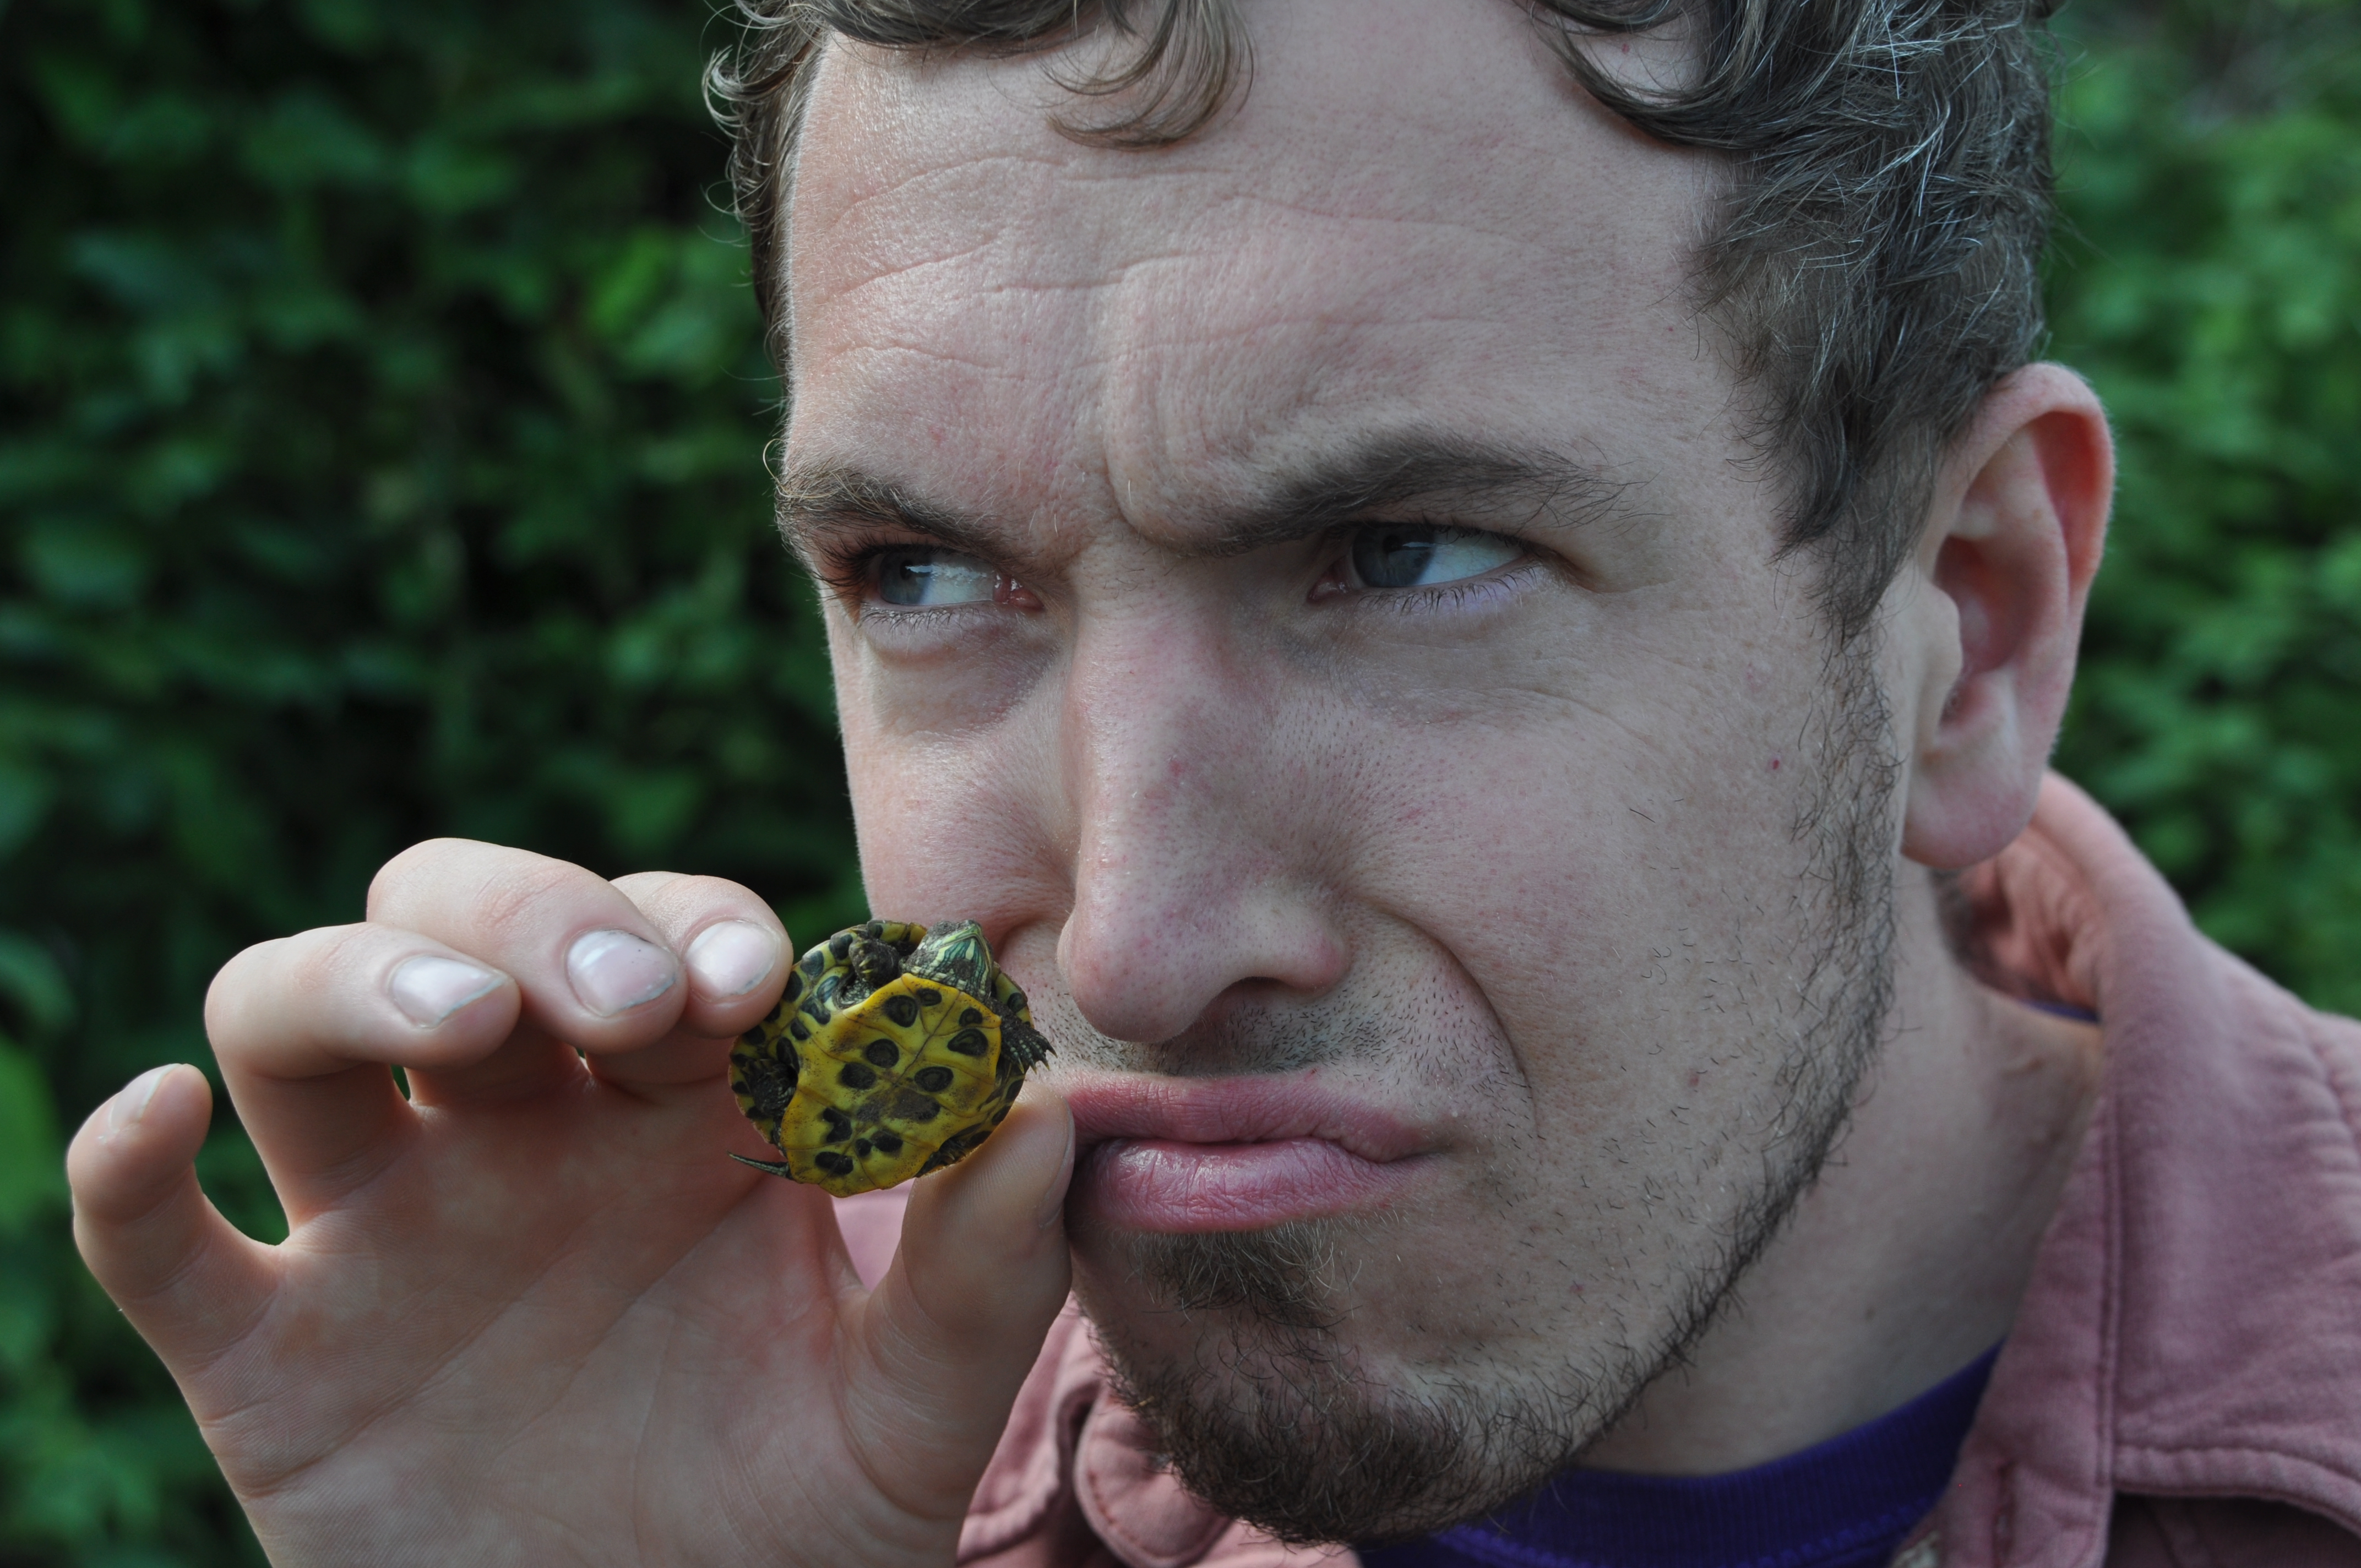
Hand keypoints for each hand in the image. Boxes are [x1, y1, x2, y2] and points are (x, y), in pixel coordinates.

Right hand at [66, 841, 1073, 1566]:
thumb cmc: (799, 1531)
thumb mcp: (914, 1413)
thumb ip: (986, 1266)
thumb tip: (1059, 1109)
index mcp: (680, 1113)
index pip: (668, 937)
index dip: (703, 929)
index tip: (758, 989)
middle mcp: (524, 1132)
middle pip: (468, 920)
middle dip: (537, 916)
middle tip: (624, 996)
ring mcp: (384, 1231)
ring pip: (294, 1016)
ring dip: (354, 981)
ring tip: (463, 1027)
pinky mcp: (269, 1353)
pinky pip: (154, 1240)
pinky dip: (124, 1174)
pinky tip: (154, 1123)